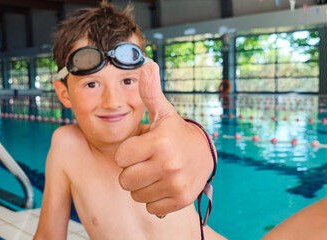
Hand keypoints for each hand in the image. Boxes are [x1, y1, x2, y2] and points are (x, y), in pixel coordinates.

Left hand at [115, 62, 213, 215]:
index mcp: (160, 141)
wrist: (205, 155)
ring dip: (141, 186)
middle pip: (125, 179)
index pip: (120, 157)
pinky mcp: (180, 200)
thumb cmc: (175, 133)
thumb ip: (150, 91)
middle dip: (132, 171)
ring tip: (155, 173)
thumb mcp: (163, 112)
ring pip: (136, 194)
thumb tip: (146, 64)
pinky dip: (154, 199)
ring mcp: (175, 184)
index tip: (140, 148)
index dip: (127, 153)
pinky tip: (163, 185)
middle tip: (146, 162)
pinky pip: (150, 207)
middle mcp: (169, 164)